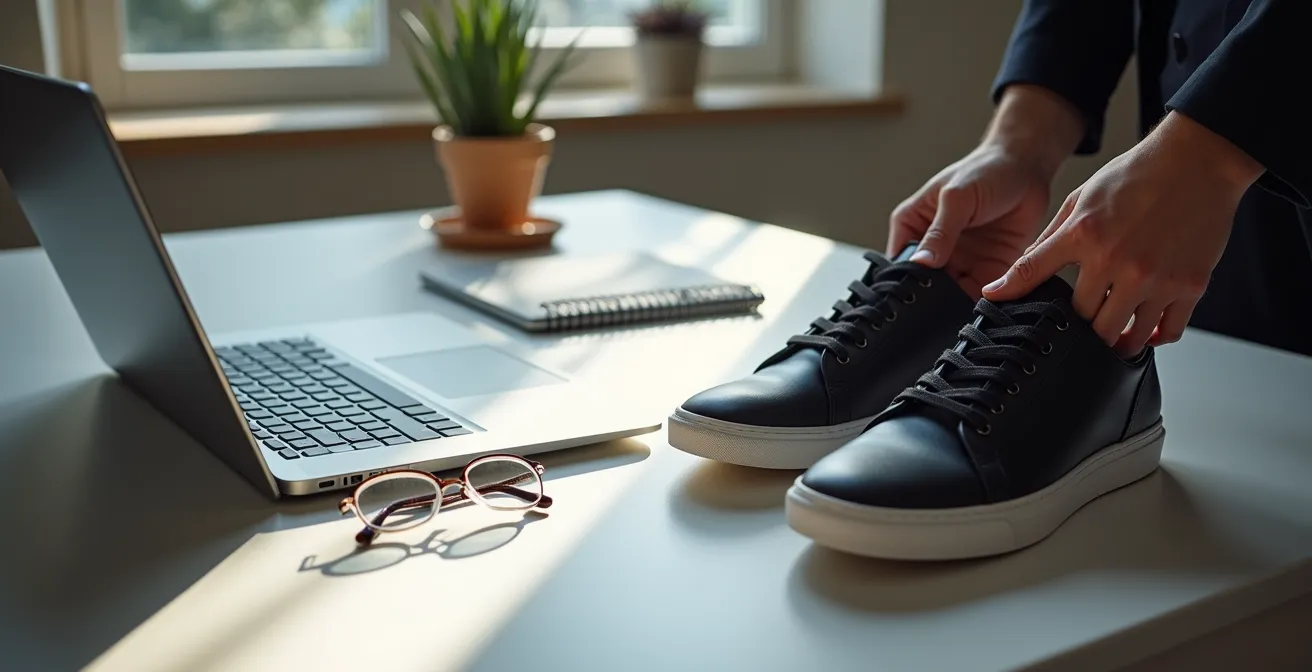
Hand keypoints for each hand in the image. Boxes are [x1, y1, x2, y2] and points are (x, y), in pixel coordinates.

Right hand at [889, 85, 1083, 297]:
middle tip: (939, 310)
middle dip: (932, 298)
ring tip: (962, 312)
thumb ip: (939, 233)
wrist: (1028, 166)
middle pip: (925, 283)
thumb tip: (921, 263)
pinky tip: (985, 305)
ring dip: (956, 304)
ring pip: (951, 294)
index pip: (901, 261)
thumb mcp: (957, 198)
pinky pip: (981, 293)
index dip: (905, 281)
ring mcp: (960, 260)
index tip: (911, 299)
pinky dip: (984, 301)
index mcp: (913, 226)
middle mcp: (934, 247)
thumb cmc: (986, 170)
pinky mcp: (988, 268)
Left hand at [983, 111, 1264, 355]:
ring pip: (1125, 336)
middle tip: (1077, 326)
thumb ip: (1052, 237)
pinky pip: (1168, 331)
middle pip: (1083, 320)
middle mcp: (1117, 261)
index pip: (1033, 273)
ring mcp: (1155, 277)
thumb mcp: (1082, 199)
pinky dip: (1154, 337)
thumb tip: (1021, 268)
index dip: (1010, 293)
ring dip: (1115, 340)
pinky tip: (1145, 329)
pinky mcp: (1189, 285)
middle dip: (1077, 326)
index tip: (996, 304)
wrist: (1197, 161)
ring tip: (1110, 336)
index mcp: (1085, 235)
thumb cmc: (1137, 176)